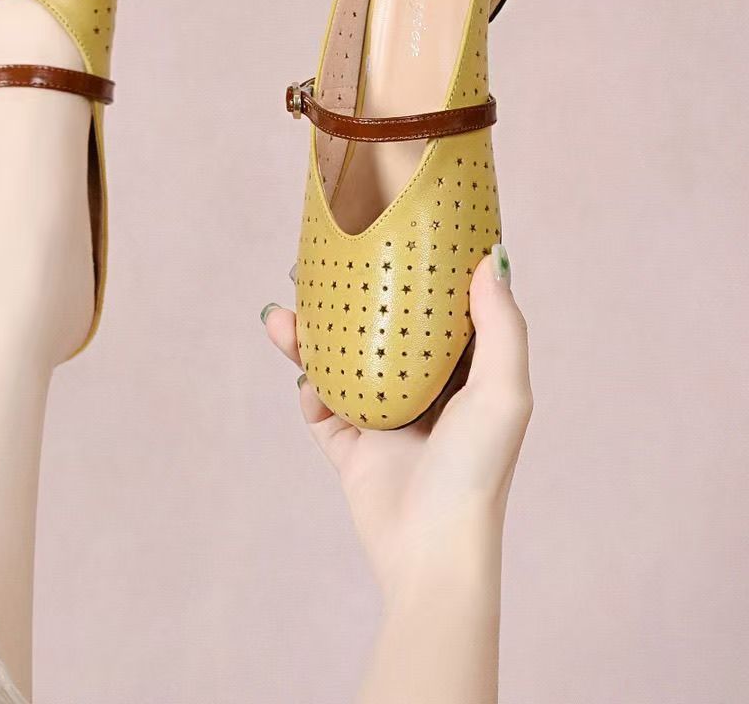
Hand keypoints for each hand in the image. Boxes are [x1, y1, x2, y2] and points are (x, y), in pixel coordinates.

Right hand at [263, 249, 531, 593]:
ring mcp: (382, 416)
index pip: (431, 308)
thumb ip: (501, 325)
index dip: (406, 270)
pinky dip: (309, 391)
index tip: (377, 234)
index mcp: (462, 373)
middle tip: (308, 267)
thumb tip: (490, 256)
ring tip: (281, 317)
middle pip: (374, 328)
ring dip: (307, 337)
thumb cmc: (478, 471)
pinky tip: (306, 382)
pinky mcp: (350, 445)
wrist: (430, 550)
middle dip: (340, 297)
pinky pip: (320, 407)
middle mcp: (421, 389)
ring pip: (337, 361)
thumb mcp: (504, 391)